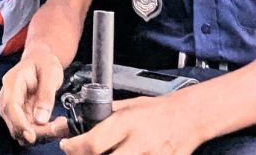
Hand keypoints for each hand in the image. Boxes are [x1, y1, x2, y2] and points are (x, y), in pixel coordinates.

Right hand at [0, 45, 67, 145]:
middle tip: (57, 128)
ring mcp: (12, 107)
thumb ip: (46, 95)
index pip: (10, 107)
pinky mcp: (19, 114)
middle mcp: (7, 97)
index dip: (19, 124)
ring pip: (20, 130)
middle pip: (14, 122)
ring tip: (58, 125)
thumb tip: (40, 119)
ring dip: (39, 134)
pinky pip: (27, 129)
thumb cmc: (44, 63)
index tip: (32, 136)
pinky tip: (53, 125)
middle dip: (34, 132)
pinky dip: (40, 132)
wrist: (40, 60)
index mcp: (12, 82)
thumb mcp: (51, 73)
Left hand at [60, 94, 205, 154]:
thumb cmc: (158, 110)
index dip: (74, 148)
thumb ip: (105, 116)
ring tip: (102, 153)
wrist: (188, 116)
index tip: (68, 146)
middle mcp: (138, 143)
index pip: (93, 142)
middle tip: (82, 153)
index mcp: (128, 123)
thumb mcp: (129, 106)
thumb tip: (77, 122)